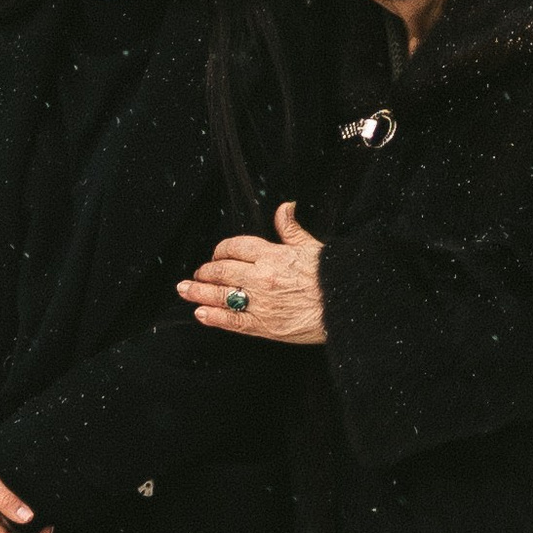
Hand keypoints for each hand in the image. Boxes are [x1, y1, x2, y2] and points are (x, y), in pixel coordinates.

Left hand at [180, 202, 326, 347]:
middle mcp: (261, 276)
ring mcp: (260, 302)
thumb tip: (285, 207)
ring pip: (220, 295)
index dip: (221, 250)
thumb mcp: (312, 246)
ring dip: (198, 292)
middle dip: (205, 272)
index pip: (235, 247)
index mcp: (273, 254)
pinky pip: (231, 320)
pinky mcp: (263, 325)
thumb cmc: (333, 276)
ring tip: (185, 290)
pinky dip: (213, 316)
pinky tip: (201, 312)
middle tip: (196, 275)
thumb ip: (291, 228)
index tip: (216, 255)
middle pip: (222, 270)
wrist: (347, 306)